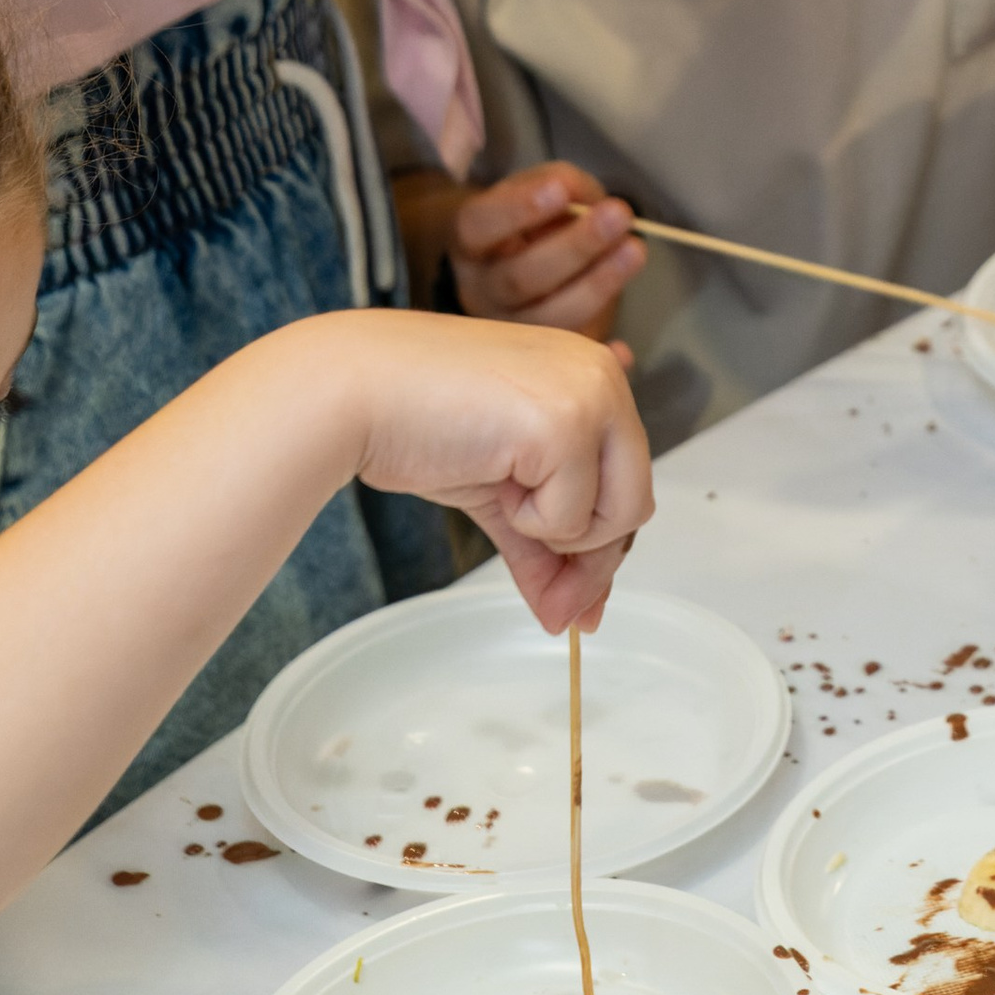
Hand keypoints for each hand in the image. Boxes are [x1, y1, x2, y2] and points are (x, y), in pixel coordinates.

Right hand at [325, 308, 654, 633]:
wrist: (358, 392)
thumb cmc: (419, 422)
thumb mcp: (500, 488)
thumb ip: (544, 547)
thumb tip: (574, 619)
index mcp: (591, 375)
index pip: (628, 478)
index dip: (598, 544)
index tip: (574, 595)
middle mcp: (603, 375)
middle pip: (636, 503)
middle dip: (586, 557)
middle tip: (542, 572)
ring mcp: (590, 397)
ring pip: (616, 516)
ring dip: (553, 531)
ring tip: (501, 486)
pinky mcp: (566, 425)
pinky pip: (572, 518)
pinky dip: (528, 521)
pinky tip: (491, 473)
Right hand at [449, 163, 644, 341]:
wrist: (516, 263)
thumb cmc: (529, 220)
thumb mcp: (536, 188)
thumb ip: (560, 184)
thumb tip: (585, 199)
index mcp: (471, 243)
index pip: (480, 226)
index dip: (517, 210)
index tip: (560, 190)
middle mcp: (482, 292)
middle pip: (520, 278)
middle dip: (574, 247)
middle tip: (618, 215)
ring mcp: (507, 331)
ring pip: (546, 322)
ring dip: (596, 287)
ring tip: (634, 251)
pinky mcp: (540, 359)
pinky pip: (566, 366)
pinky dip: (596, 358)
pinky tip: (621, 352)